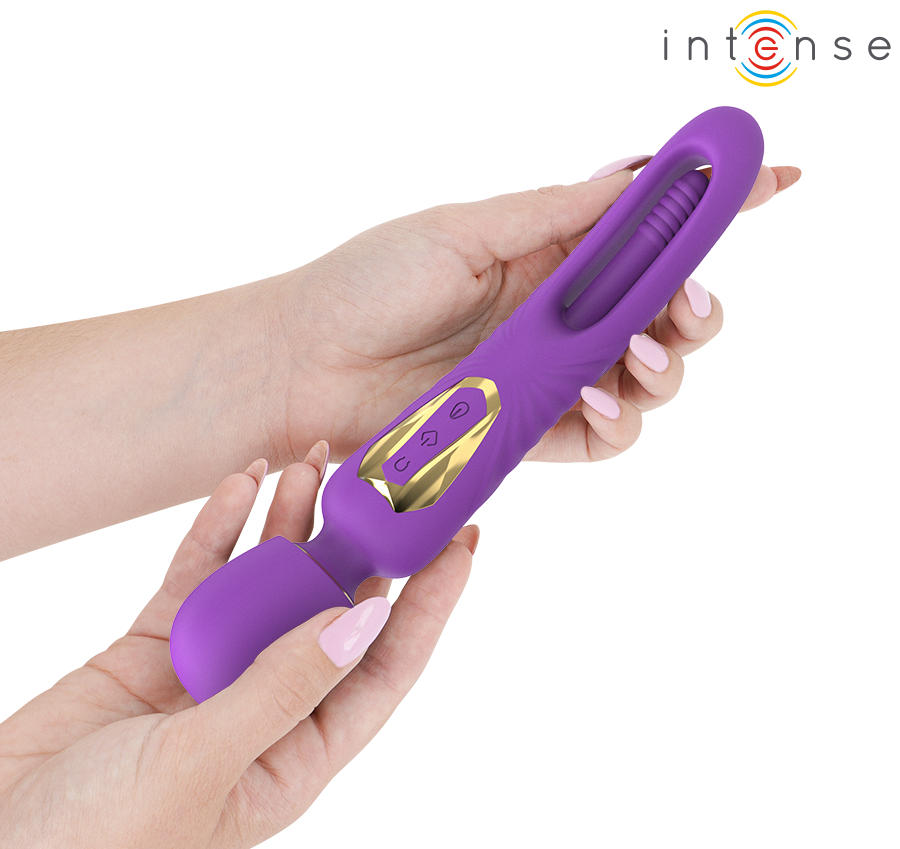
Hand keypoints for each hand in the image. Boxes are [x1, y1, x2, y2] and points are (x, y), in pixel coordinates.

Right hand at [0, 445, 477, 848]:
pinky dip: (221, 527)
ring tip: (310, 458)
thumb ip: (285, 686)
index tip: (462, 542)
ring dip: (288, 521)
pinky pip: (201, 571)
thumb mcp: (206, 764)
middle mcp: (269, 700)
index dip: (430, 604)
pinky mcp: (159, 640)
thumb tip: (365, 618)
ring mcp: (214, 666)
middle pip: (330, 607)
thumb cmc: (97, 845)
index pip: (386, 664)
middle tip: (381, 477)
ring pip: (267, 579)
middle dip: (357, 542)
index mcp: (299, 750)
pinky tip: (242, 481)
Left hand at [279, 163, 799, 464]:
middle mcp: (556, 314)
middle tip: (684, 307)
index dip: (708, 210)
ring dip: (662, 369)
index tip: (770, 183)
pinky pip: (600, 436)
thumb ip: (556, 215)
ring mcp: (546, 375)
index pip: (643, 230)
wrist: (306, 365)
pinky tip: (600, 406)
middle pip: (661, 314)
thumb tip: (639, 177)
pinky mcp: (529, 430)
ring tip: (637, 360)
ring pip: (644, 379)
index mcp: (546, 252)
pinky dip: (618, 423)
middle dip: (693, 310)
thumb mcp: (465, 230)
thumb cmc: (368, 285)